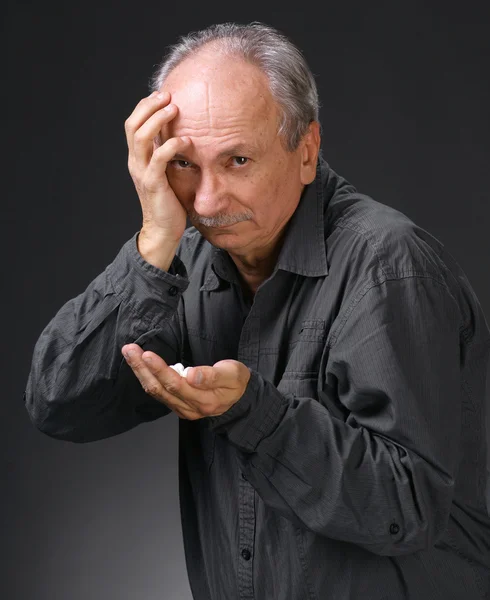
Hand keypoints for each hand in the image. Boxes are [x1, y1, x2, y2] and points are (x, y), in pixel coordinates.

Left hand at [121, 344, 251, 419]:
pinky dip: (147, 378)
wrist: (240, 398)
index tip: (147, 354)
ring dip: (140, 372)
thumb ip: (212, 376)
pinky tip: (140, 366)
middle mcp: (189, 408)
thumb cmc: (236, 382)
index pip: (176, 385)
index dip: (159, 370)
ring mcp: (182, 409)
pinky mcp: (178, 406)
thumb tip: (191, 375)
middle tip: (129, 350)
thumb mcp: (233, 374)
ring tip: (130, 353)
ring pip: (155, 391)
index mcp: (204, 400)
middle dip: (142, 368)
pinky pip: (158, 393)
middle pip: (159, 389)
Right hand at [124, 90, 189, 244]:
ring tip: (174, 109)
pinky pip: (158, 160)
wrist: (163, 230)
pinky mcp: (154, 184)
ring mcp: (142, 173)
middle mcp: (135, 163)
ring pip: (141, 138)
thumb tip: (179, 136)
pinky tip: (185, 140)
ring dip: (157, 120)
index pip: (133, 124)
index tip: (161, 94)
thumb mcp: (165, 174)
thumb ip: (166, 156)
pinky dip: (170, 146)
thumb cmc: (168, 201)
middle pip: (133, 125)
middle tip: (168, 95)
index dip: (144, 107)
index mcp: (137, 158)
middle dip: (149, 106)